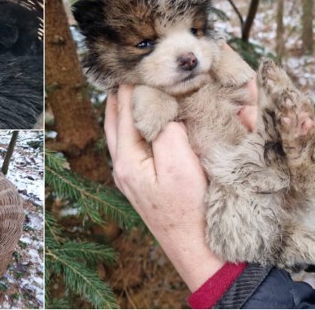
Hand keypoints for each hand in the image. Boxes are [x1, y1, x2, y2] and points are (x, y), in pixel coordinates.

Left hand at [104, 84, 223, 290]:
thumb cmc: (192, 210)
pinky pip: (132, 144)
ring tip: (130, 87)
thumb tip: (160, 103)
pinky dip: (135, 125)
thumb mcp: (181, 166)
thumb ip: (167, 130)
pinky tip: (145, 119)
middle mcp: (123, 166)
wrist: (199, 252)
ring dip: (125, 107)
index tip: (138, 61)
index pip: (125, 110)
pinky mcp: (143, 182)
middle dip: (122, 93)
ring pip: (120, 132)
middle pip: (115, 119)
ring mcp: (131, 175)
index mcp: (128, 160)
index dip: (133, 84)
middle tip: (128, 69)